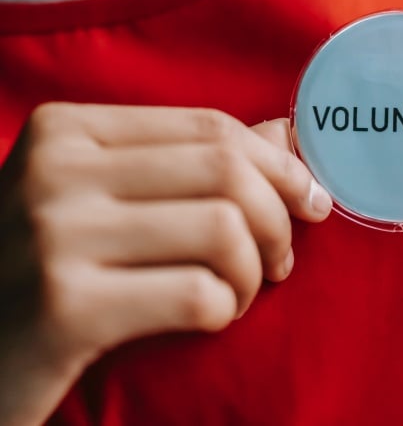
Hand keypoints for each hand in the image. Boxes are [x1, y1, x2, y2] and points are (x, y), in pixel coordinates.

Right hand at [0, 104, 331, 424]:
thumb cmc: (47, 266)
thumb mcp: (103, 199)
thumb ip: (191, 162)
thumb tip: (286, 133)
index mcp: (67, 130)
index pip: (212, 129)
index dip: (280, 166)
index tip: (309, 201)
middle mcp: (55, 170)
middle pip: (227, 173)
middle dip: (278, 221)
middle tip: (279, 261)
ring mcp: (54, 236)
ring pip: (224, 230)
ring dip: (254, 272)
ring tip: (239, 294)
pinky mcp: (65, 309)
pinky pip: (200, 295)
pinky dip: (225, 310)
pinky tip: (210, 319)